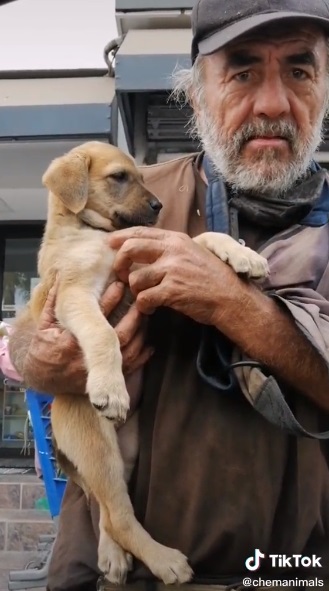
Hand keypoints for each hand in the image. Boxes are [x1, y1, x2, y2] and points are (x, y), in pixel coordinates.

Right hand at [26, 279, 152, 397]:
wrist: (44, 378)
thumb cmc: (44, 349)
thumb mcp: (43, 326)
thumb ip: (52, 305)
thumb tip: (60, 282)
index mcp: (71, 342)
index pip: (95, 318)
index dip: (110, 300)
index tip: (119, 285)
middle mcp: (88, 359)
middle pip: (118, 336)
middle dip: (132, 317)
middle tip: (141, 300)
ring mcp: (99, 371)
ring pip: (127, 352)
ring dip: (140, 333)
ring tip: (146, 316)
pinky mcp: (106, 379)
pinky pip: (130, 368)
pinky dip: (142, 355)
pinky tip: (149, 343)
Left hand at [108, 227, 237, 325]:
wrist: (231, 297)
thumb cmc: (212, 278)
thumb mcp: (192, 252)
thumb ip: (170, 249)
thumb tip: (145, 248)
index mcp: (176, 239)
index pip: (140, 232)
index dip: (120, 237)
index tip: (109, 243)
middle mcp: (172, 251)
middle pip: (130, 249)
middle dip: (119, 264)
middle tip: (120, 276)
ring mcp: (172, 270)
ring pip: (134, 278)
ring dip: (135, 291)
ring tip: (145, 297)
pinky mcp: (172, 291)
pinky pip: (143, 298)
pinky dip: (144, 306)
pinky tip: (152, 308)